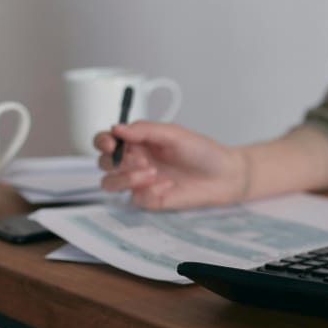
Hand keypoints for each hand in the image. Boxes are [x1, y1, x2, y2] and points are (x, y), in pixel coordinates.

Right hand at [94, 121, 246, 209]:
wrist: (224, 176)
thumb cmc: (202, 151)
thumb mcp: (174, 134)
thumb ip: (145, 129)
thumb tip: (116, 128)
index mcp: (137, 141)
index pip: (105, 141)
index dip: (102, 142)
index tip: (111, 143)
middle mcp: (134, 161)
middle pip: (103, 163)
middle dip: (117, 161)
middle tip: (143, 160)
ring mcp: (140, 182)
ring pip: (110, 183)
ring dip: (125, 178)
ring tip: (152, 172)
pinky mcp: (150, 200)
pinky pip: (136, 199)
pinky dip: (149, 192)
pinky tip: (168, 186)